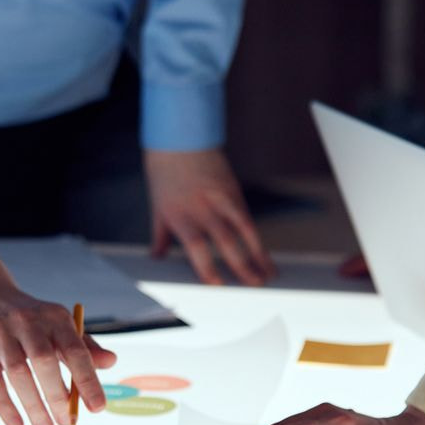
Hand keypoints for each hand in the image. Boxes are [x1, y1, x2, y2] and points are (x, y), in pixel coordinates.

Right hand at [0, 240, 116, 424]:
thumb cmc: (30, 321)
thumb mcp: (59, 325)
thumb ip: (85, 346)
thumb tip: (111, 362)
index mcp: (54, 317)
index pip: (75, 349)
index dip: (87, 379)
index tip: (98, 407)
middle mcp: (27, 322)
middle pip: (44, 361)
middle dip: (57, 396)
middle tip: (67, 422)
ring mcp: (0, 334)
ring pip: (18, 373)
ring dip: (34, 406)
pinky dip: (6, 407)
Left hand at [145, 148, 273, 285]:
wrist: (180, 137)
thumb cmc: (165, 173)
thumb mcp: (157, 205)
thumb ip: (160, 235)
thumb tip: (156, 257)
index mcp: (179, 215)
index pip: (195, 246)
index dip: (207, 267)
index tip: (217, 286)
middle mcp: (202, 208)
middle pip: (225, 241)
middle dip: (241, 266)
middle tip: (254, 286)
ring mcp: (220, 199)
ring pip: (244, 230)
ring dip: (258, 255)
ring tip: (268, 276)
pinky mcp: (233, 191)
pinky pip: (247, 218)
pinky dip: (257, 238)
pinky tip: (264, 255)